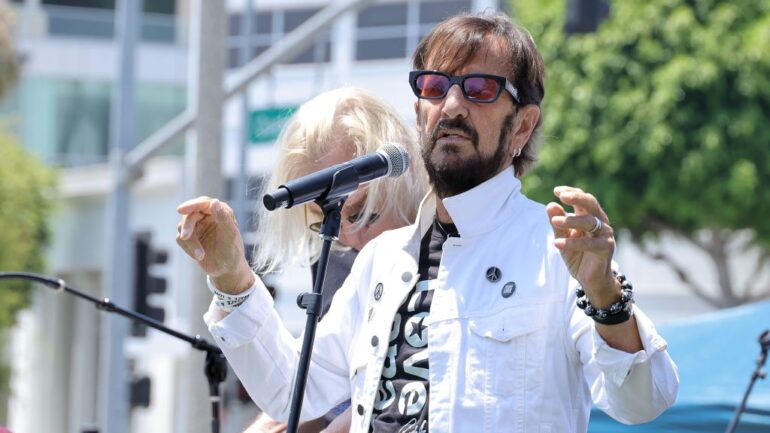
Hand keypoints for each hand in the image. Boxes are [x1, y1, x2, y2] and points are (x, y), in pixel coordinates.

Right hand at [176, 196, 252, 293]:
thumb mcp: (230, 235)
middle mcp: (208, 215)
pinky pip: (181, 238)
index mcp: (220, 211)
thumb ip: (223, 218)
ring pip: (182, 226)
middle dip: (187, 226)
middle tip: (185, 237)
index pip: (203, 203)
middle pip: (189, 214)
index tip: (180, 210)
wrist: (227, 270)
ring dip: (190, 242)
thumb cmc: (233, 252)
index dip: (191, 205)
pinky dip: (188, 248)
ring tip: (200, 256)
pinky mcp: (190, 236)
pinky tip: (199, 256)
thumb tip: (214, 202)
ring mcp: (198, 225)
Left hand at [546, 186, 618, 306]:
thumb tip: (550, 205)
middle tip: (562, 196)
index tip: (557, 191)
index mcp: (590, 216)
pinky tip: (558, 243)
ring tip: (554, 222)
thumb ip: (558, 223)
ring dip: (571, 220)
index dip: (571, 192)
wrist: (590, 279)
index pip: (583, 199)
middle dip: (577, 198)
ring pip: (590, 222)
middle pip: (591, 204)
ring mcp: (605, 235)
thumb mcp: (563, 237)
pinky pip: (589, 243)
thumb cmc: (577, 254)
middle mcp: (600, 222)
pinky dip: (573, 242)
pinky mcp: (605, 249)